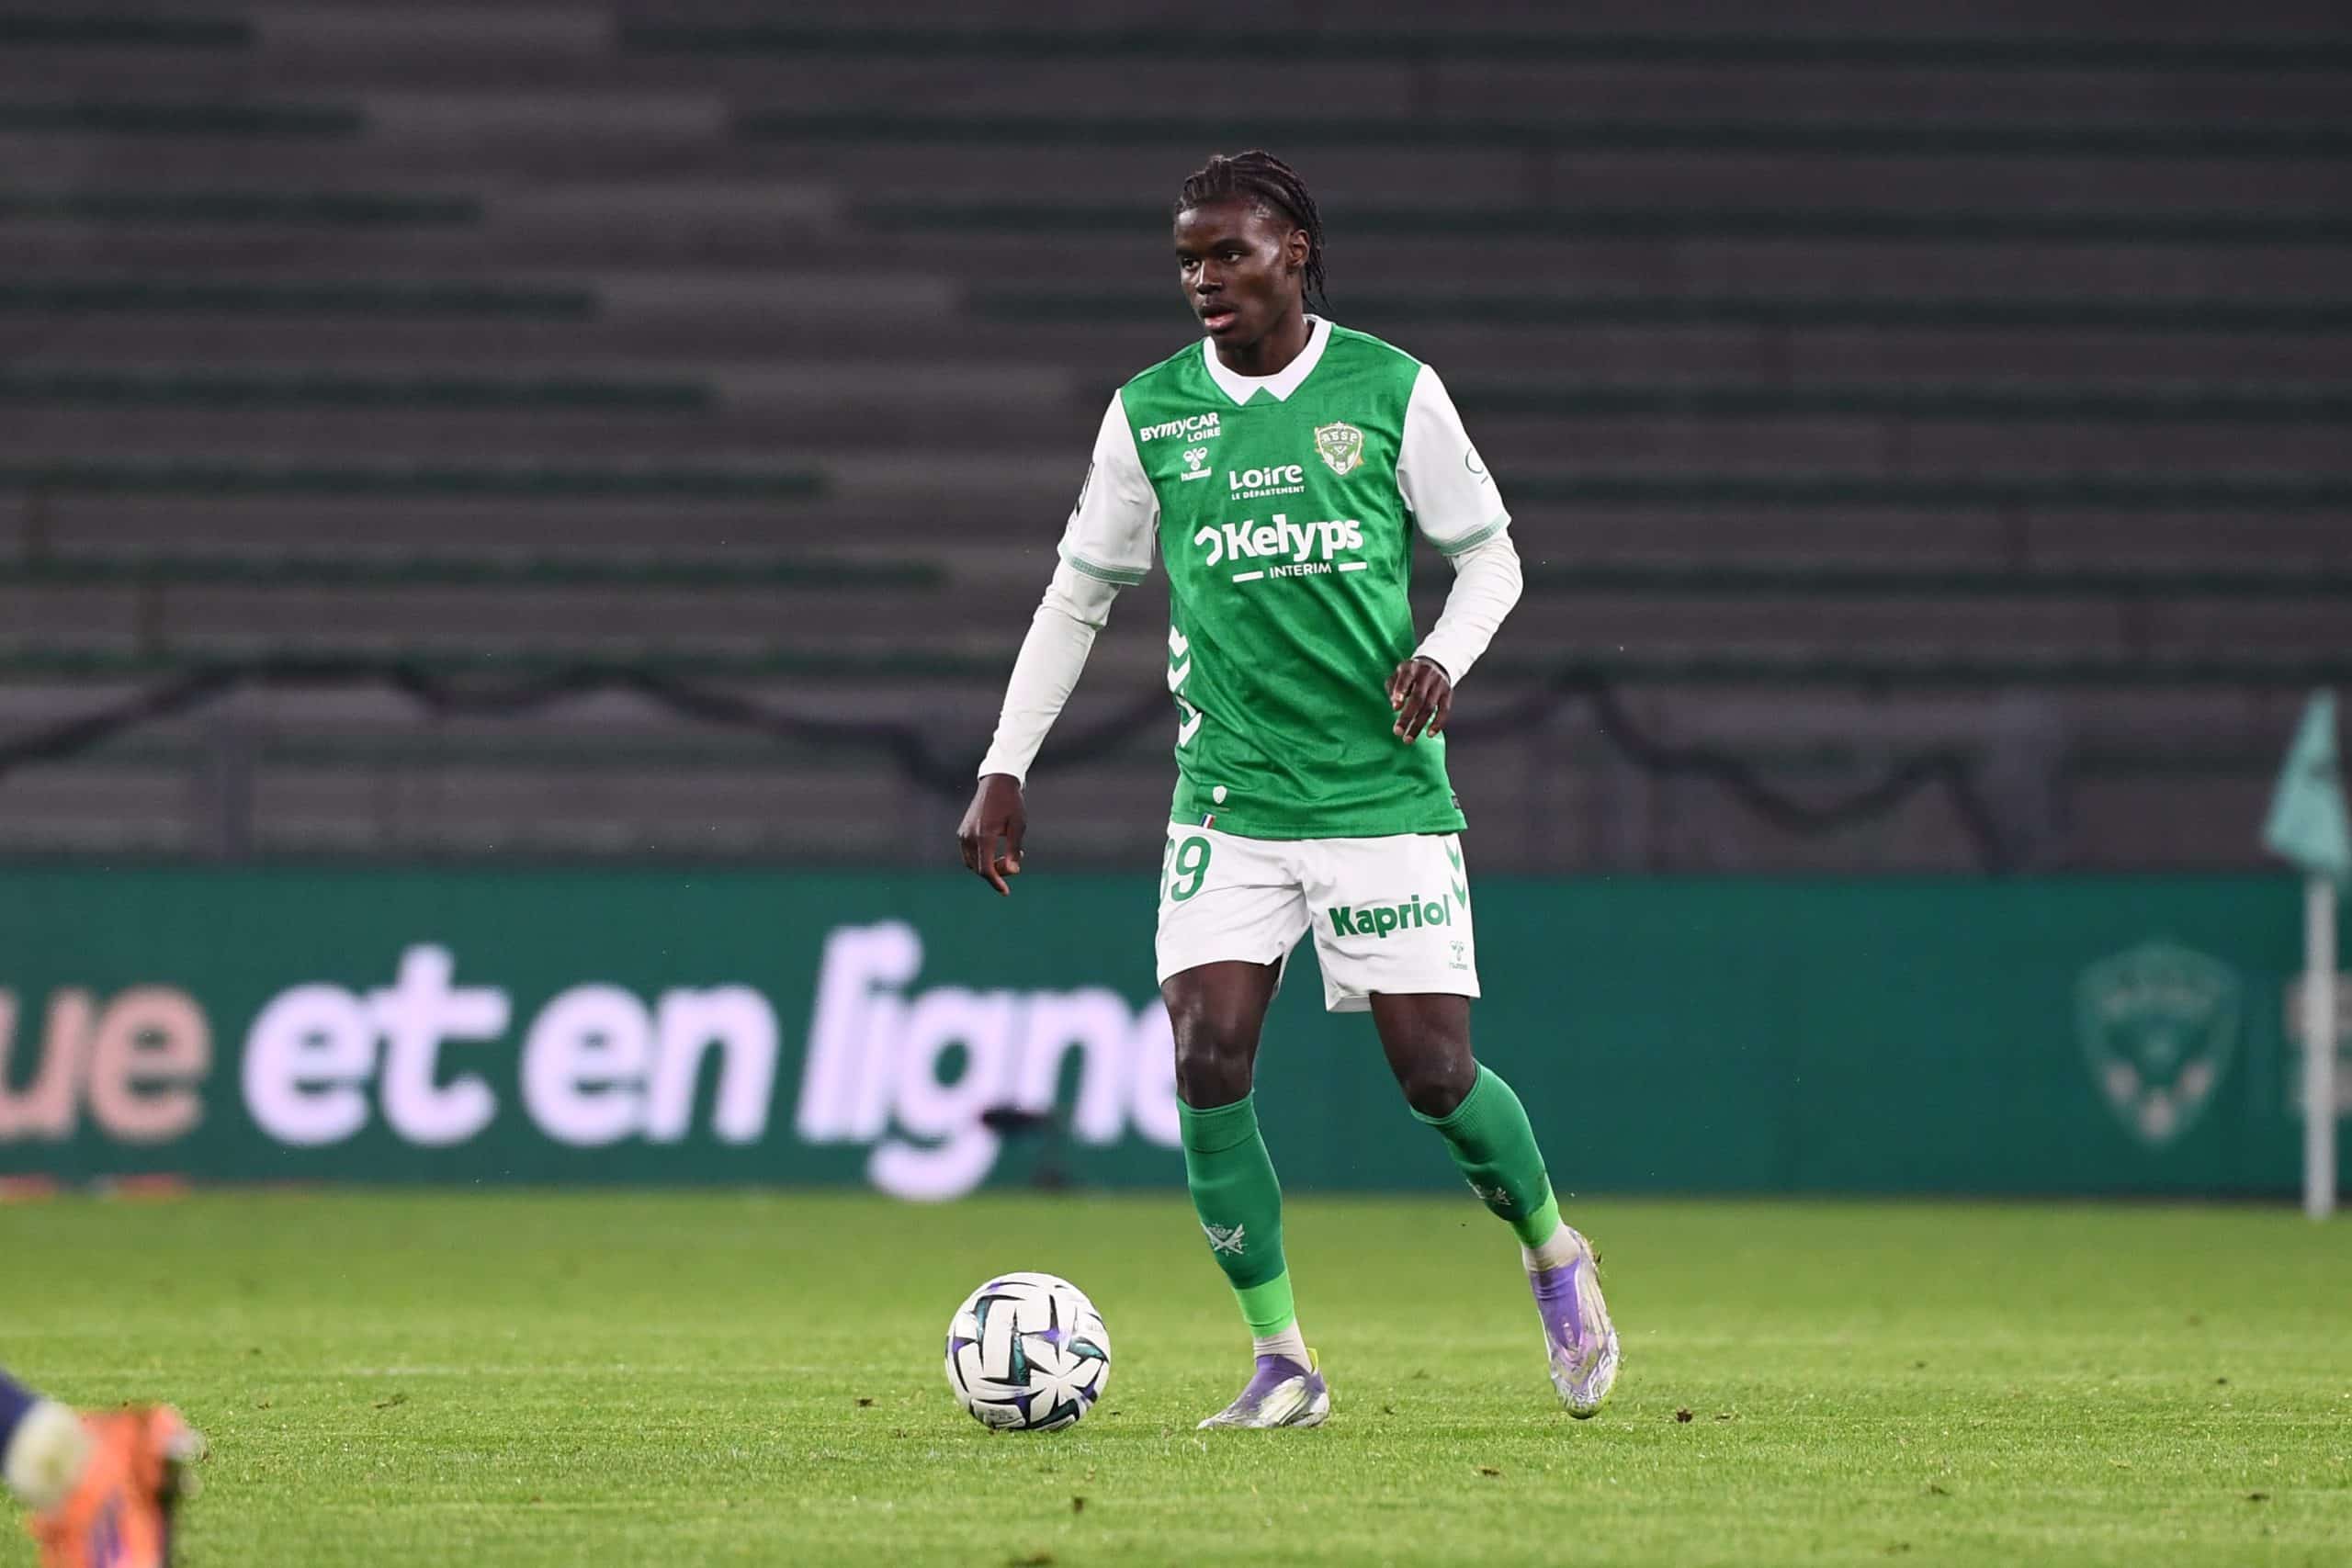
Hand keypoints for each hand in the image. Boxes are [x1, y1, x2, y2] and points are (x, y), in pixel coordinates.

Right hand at [957, 773, 1026, 894]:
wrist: (997, 782)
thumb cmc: (1011, 803)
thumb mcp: (1018, 826)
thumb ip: (1014, 850)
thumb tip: (1013, 871)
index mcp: (983, 836)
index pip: (986, 869)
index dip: (996, 883)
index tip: (1005, 892)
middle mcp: (969, 837)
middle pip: (979, 868)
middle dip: (996, 872)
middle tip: (1015, 863)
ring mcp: (963, 834)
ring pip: (972, 863)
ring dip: (988, 866)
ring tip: (1008, 855)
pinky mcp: (962, 831)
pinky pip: (969, 854)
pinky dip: (981, 858)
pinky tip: (996, 849)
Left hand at [1388, 656, 1452, 743]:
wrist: (1435, 664)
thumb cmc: (1410, 674)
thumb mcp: (1398, 673)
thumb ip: (1392, 687)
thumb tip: (1395, 705)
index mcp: (1412, 668)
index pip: (1406, 678)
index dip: (1400, 691)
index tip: (1395, 707)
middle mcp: (1427, 675)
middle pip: (1418, 698)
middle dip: (1407, 716)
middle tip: (1397, 732)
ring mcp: (1439, 684)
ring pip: (1429, 707)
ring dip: (1418, 725)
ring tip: (1408, 739)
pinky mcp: (1448, 693)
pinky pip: (1444, 710)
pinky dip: (1438, 723)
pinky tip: (1429, 734)